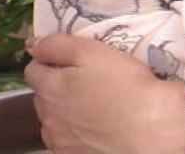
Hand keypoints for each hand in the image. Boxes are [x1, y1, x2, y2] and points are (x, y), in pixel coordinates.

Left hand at [25, 33, 184, 153]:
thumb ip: (58, 45)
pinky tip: (95, 128)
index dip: (50, 61)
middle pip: (42, 95)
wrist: (150, 131)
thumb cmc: (126, 86)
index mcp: (49, 87)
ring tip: (94, 106)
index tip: (70, 61)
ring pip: (52, 120)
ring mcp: (58, 140)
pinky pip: (64, 140)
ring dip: (64, 111)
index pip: (33, 69)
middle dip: (57, 87)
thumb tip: (33, 44)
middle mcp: (47, 115)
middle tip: (88, 82)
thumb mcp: (93, 52)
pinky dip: (74, 133)